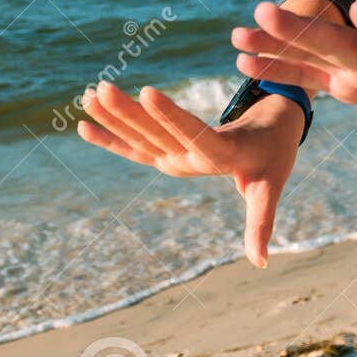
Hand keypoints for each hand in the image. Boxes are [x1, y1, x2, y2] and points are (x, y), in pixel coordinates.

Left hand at [76, 81, 301, 267]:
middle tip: (100, 89)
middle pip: (155, 135)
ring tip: (89, 94)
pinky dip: (109, 138)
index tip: (148, 91)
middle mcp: (187, 163)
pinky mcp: (167, 155)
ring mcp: (173, 160)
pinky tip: (82, 126)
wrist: (268, 145)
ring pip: (140, 136)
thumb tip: (259, 266)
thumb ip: (261, 221)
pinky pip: (134, 148)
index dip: (170, 115)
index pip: (192, 134)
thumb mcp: (271, 186)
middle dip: (127, 112)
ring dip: (113, 117)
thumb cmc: (274, 156)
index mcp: (217, 158)